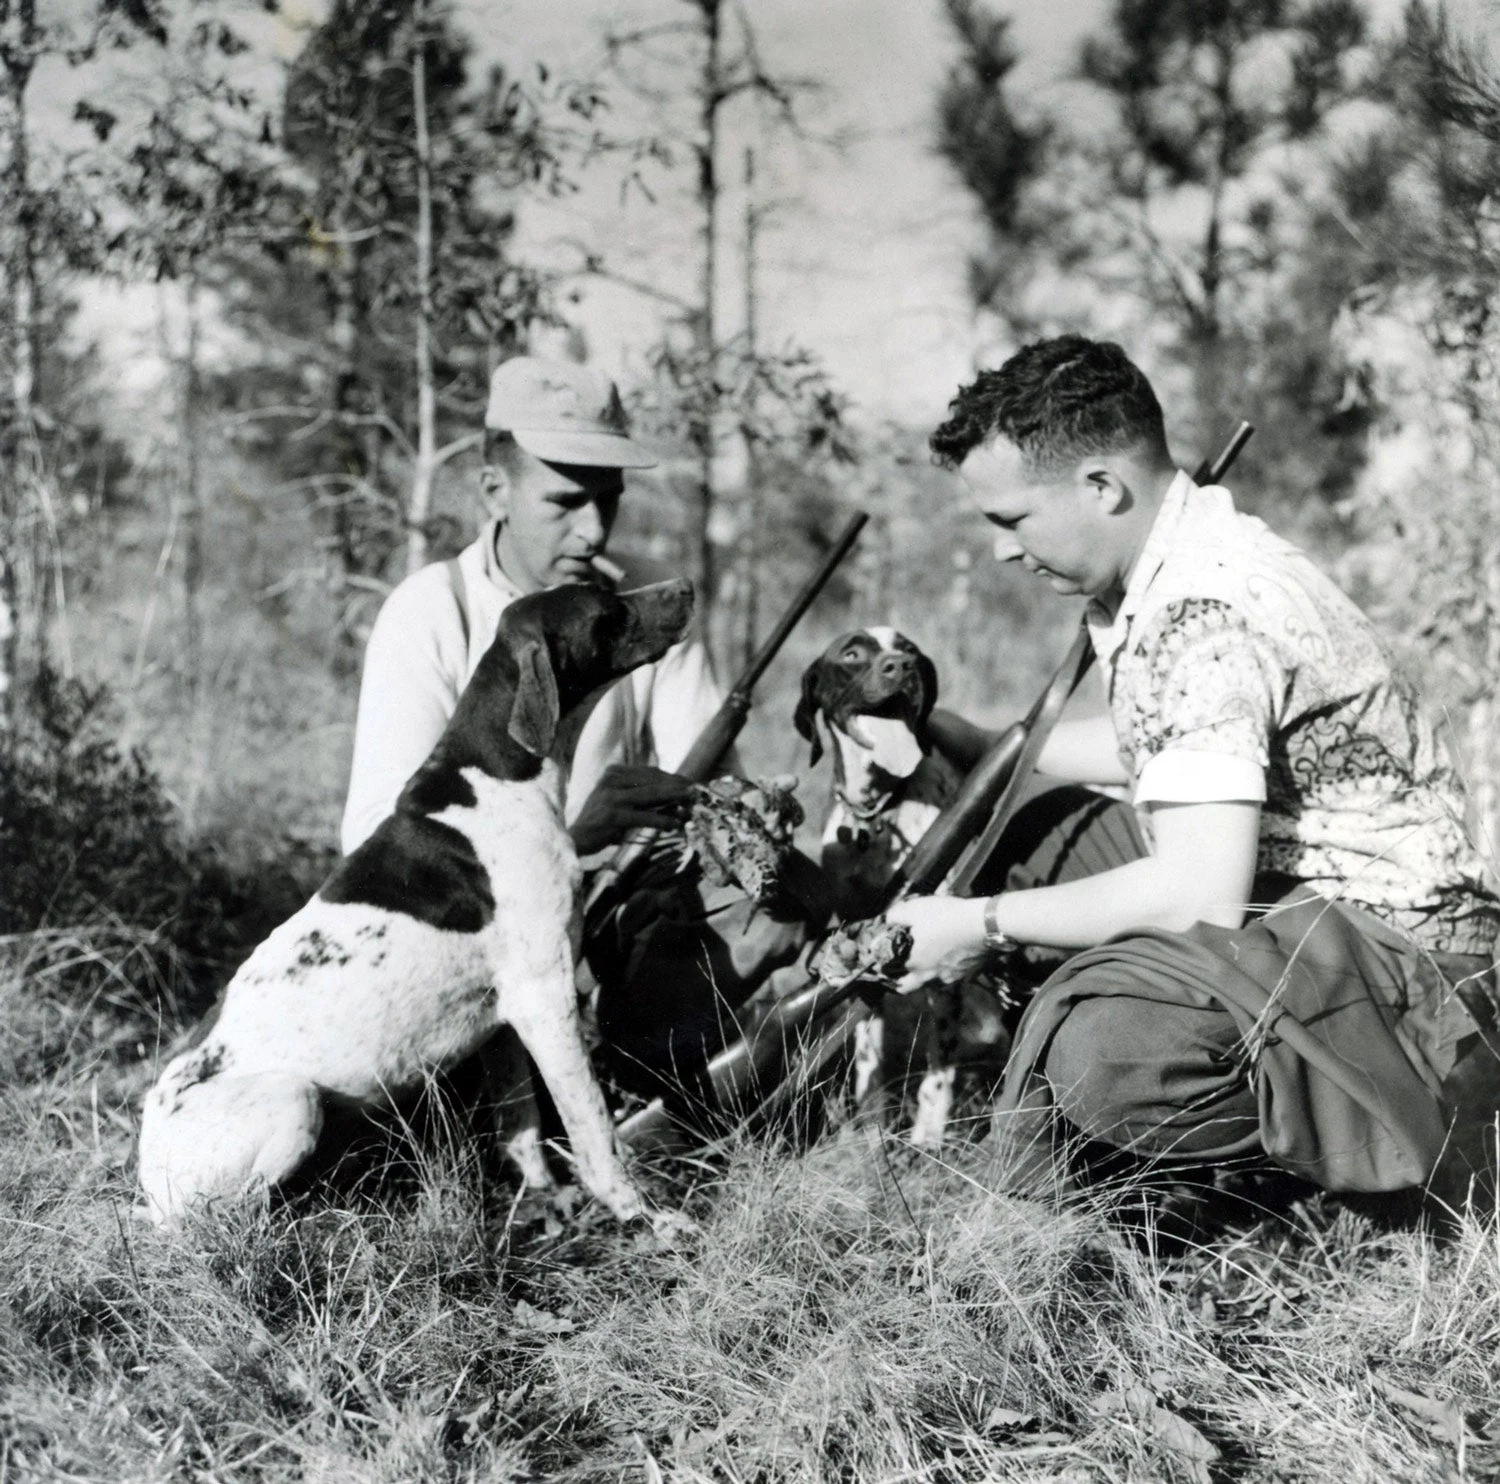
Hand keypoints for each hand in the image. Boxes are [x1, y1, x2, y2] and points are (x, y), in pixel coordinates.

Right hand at [570, 764, 692, 855]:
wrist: (577, 837)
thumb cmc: (601, 821)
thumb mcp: (619, 800)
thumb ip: (640, 794)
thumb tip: (673, 794)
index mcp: (614, 772)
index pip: (650, 772)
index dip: (672, 777)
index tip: (690, 783)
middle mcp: (612, 779)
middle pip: (653, 780)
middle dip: (677, 786)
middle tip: (696, 792)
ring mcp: (611, 796)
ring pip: (650, 795)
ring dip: (674, 800)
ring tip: (690, 804)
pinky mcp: (612, 814)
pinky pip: (643, 816)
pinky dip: (661, 820)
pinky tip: (674, 825)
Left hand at [883, 895, 989, 987]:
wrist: (985, 925)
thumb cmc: (947, 916)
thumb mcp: (916, 908)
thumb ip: (896, 916)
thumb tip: (887, 920)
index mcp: (913, 962)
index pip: (888, 972)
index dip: (883, 965)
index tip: (881, 959)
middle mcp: (928, 975)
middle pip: (906, 987)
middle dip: (900, 980)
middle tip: (900, 967)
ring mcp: (948, 978)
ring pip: (929, 983)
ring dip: (924, 975)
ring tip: (927, 959)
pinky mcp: (965, 975)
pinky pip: (950, 977)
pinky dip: (946, 970)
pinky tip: (949, 957)